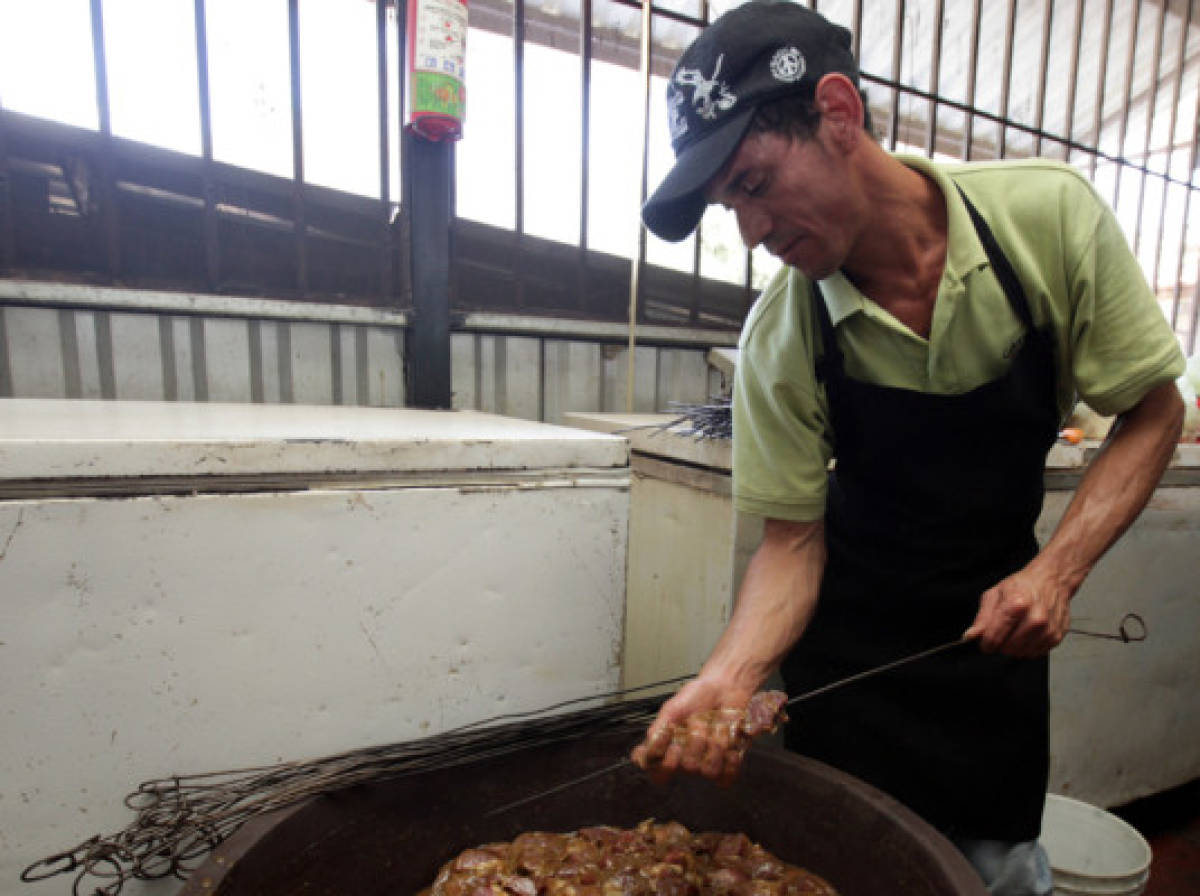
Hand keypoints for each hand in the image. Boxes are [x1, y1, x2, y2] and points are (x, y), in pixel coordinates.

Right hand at [629, 677, 756, 787]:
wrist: (725, 688)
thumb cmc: (697, 696)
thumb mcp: (672, 708)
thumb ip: (658, 730)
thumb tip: (646, 752)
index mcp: (669, 749)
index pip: (659, 775)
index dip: (664, 767)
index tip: (673, 748)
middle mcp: (686, 759)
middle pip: (688, 767)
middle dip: (696, 740)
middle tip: (698, 720)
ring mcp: (707, 762)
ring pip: (709, 771)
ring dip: (715, 744)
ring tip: (716, 725)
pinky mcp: (728, 764)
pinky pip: (727, 777)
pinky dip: (731, 761)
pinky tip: (731, 744)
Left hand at [964, 566, 1070, 656]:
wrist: (1051, 581)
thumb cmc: (1023, 586)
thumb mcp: (995, 594)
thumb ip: (982, 618)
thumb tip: (971, 636)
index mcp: (1018, 605)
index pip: (994, 638)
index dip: (985, 643)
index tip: (984, 641)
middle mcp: (1036, 619)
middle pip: (1007, 648)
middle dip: (1000, 643)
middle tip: (1002, 631)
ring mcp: (1048, 630)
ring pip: (1020, 653)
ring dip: (1013, 646)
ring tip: (1015, 629)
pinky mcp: (1056, 637)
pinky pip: (1034, 653)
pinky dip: (1027, 647)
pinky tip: (1027, 633)